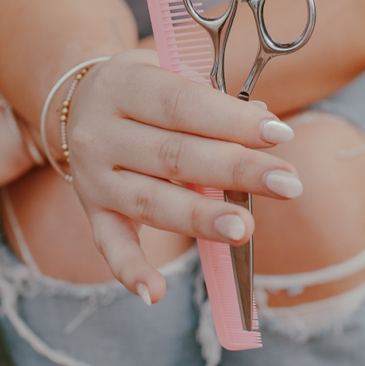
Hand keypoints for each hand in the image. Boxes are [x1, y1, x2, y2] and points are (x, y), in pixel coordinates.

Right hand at [65, 50, 301, 302]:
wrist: (76, 104)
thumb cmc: (142, 90)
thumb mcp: (166, 71)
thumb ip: (210, 96)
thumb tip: (263, 121)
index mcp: (122, 85)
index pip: (182, 104)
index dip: (232, 120)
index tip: (280, 133)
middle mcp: (100, 134)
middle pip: (174, 156)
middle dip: (236, 170)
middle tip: (288, 184)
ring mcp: (93, 178)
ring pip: (151, 202)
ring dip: (200, 219)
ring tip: (245, 228)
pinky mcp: (93, 212)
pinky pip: (110, 246)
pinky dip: (130, 271)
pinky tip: (155, 294)